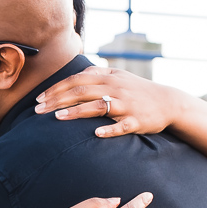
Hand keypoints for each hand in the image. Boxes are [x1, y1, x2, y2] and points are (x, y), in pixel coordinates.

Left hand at [34, 66, 179, 137]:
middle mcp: (115, 88)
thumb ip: (97, 74)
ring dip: (76, 112)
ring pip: (97, 107)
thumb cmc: (137, 90)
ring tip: (57, 118)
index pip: (76, 80)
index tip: (39, 99)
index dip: (56, 89)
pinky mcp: (136, 120)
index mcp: (108, 77)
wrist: (168, 102)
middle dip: (57, 100)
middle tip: (38, 111)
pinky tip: (95, 133)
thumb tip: (75, 73)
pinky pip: (121, 125)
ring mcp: (126, 104)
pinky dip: (109, 129)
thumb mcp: (118, 76)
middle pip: (81, 92)